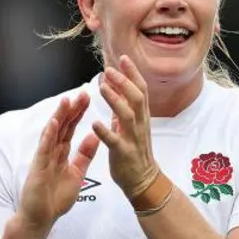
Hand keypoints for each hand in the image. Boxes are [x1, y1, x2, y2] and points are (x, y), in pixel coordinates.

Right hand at [19, 92, 100, 227]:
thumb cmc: (55, 198)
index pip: (70, 128)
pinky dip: (49, 135)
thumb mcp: (77, 173)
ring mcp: (43, 158)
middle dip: (71, 109)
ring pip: (52, 133)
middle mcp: (51, 152)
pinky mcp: (38, 167)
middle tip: (82, 92)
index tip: (88, 98)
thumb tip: (94, 137)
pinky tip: (54, 123)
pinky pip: (44, 149)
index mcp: (61, 153)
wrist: (41, 217)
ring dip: (59, 116)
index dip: (78, 113)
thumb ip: (84, 155)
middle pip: (62, 126)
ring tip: (67, 100)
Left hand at [91, 55, 159, 197]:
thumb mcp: (130, 127)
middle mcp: (139, 125)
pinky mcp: (124, 154)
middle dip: (124, 82)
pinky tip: (95, 122)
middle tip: (110, 69)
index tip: (123, 58)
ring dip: (115, 100)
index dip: (132, 73)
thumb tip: (117, 91)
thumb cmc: (134, 152)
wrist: (142, 180)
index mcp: (141, 117)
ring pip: (127, 116)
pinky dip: (105, 131)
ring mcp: (133, 139)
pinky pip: (115, 141)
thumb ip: (124, 110)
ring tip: (102, 88)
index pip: (140, 90)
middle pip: (136, 98)